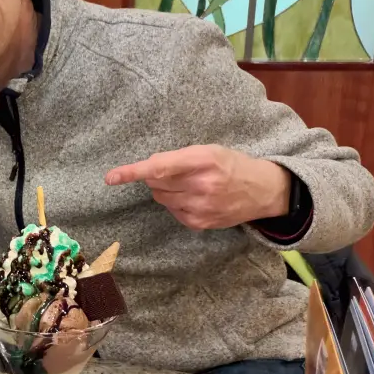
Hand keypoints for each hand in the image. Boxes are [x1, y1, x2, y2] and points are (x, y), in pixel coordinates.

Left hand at [105, 144, 290, 229]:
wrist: (262, 191)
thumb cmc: (231, 164)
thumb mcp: (209, 150)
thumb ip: (178, 157)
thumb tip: (147, 168)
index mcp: (203, 160)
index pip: (159, 167)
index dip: (132, 172)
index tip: (111, 177)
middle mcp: (201, 185)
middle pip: (155, 182)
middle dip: (157, 175)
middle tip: (177, 171)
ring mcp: (200, 207)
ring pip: (160, 197)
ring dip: (166, 189)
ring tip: (190, 185)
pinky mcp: (199, 223)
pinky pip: (171, 211)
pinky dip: (176, 203)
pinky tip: (195, 198)